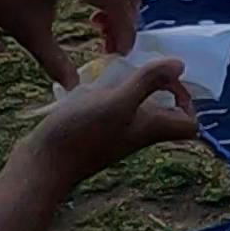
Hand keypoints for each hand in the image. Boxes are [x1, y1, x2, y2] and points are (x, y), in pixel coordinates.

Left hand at [0, 0, 145, 83]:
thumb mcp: (26, 30)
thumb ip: (52, 60)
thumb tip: (74, 87)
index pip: (117, 1)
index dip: (125, 31)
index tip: (117, 55)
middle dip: (126, 22)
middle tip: (110, 48)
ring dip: (122, 9)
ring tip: (102, 32)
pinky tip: (94, 14)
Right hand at [16, 48, 200, 186]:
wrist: (41, 165)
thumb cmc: (81, 133)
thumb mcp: (117, 101)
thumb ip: (148, 82)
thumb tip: (181, 65)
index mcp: (150, 129)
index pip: (188, 124)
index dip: (187, 100)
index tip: (168, 78)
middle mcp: (136, 134)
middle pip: (163, 114)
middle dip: (158, 87)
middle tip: (141, 67)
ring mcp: (114, 135)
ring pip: (136, 109)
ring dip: (130, 87)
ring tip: (114, 70)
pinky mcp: (93, 133)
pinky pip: (111, 110)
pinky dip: (107, 93)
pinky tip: (90, 82)